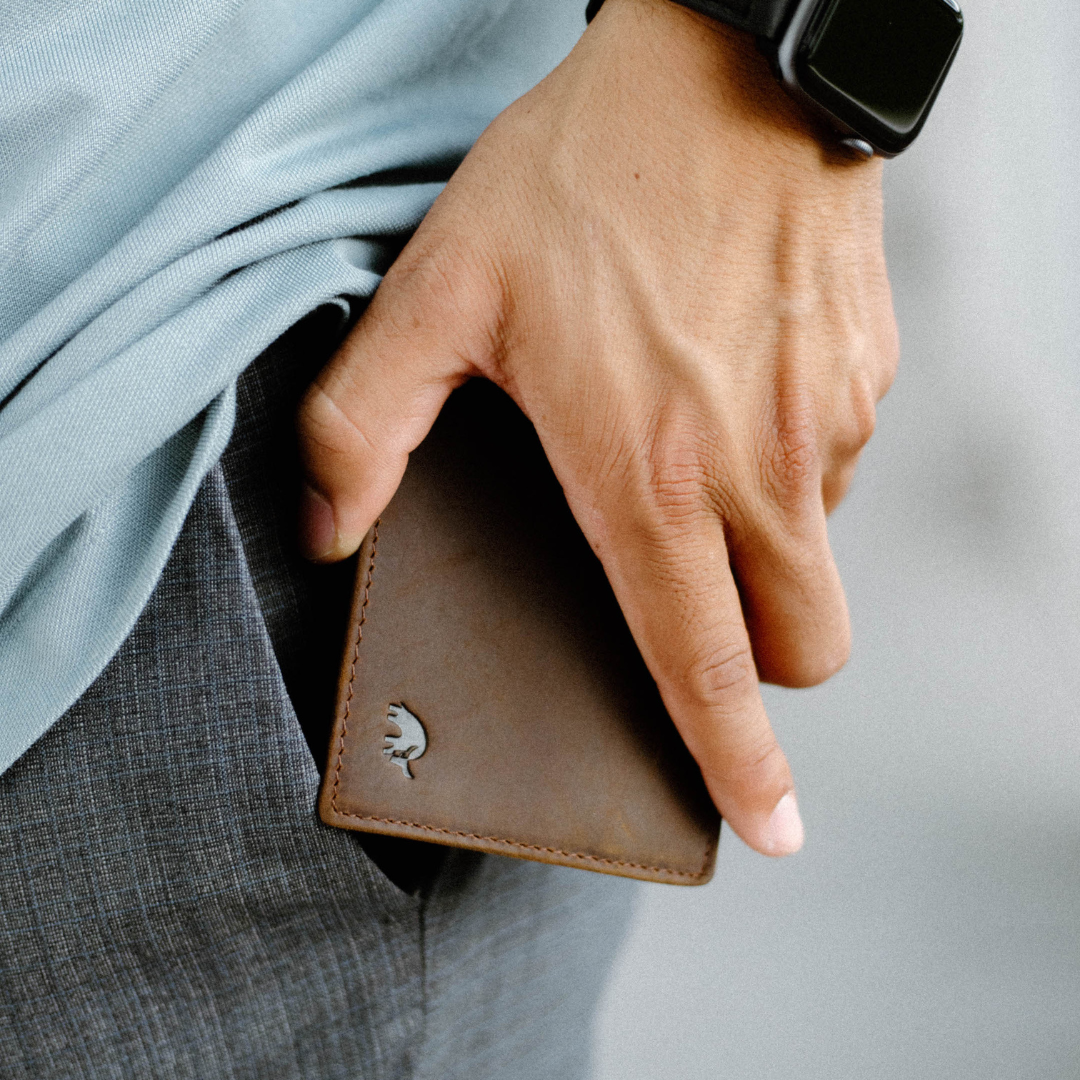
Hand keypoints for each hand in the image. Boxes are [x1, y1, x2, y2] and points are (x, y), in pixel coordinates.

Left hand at [296, 0, 897, 855]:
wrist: (722, 66)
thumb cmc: (587, 174)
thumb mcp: (440, 289)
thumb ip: (365, 423)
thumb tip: (332, 527)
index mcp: (649, 476)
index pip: (703, 666)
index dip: (737, 764)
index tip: (767, 826)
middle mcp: (755, 468)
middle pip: (801, 646)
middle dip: (755, 659)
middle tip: (690, 591)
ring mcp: (826, 421)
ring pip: (818, 554)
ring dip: (764, 545)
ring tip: (687, 444)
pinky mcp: (866, 373)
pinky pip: (836, 465)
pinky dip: (786, 464)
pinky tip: (726, 382)